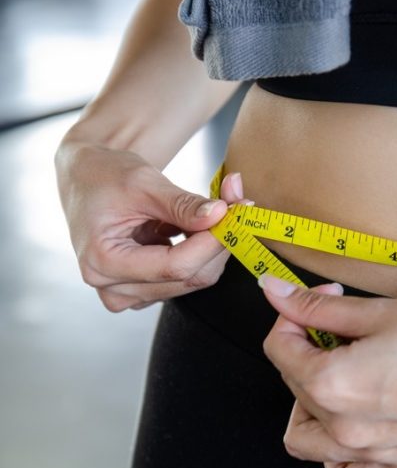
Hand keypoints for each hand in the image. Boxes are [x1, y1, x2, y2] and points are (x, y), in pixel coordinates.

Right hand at [56, 142, 246, 310]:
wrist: (87, 179)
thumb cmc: (105, 175)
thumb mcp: (144, 182)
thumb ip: (183, 204)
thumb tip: (221, 215)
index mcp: (103, 262)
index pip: (174, 266)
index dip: (212, 242)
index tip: (237, 214)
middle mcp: (113, 287)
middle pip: (188, 277)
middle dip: (219, 242)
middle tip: (238, 204)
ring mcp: (128, 292)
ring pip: (193, 278)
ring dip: (214, 245)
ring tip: (220, 208)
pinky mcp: (144, 288)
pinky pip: (186, 276)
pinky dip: (202, 250)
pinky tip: (199, 225)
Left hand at [261, 277, 396, 467]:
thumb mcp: (379, 311)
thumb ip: (317, 308)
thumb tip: (274, 292)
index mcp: (332, 387)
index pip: (278, 348)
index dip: (291, 314)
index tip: (317, 299)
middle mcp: (346, 429)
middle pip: (292, 384)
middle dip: (304, 345)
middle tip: (337, 321)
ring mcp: (373, 453)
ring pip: (306, 436)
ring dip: (308, 399)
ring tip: (338, 370)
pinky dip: (334, 451)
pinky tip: (352, 419)